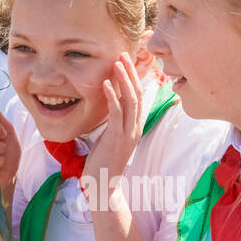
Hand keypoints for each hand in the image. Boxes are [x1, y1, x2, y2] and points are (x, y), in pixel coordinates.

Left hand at [83, 53, 142, 193]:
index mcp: (134, 127)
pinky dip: (112, 97)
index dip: (133, 77)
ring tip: (117, 62)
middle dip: (131, 72)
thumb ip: (113, 123)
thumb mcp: (110, 138)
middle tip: (124, 53)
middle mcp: (134, 128)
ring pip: (130, 100)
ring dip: (123, 80)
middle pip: (137, 93)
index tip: (125, 61)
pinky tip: (105, 84)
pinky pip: (116, 113)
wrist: (103, 187)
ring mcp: (128, 133)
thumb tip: (109, 107)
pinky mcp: (116, 139)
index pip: (137, 96)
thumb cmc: (103, 163)